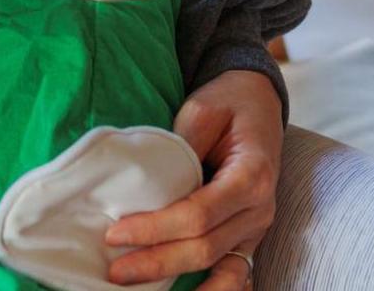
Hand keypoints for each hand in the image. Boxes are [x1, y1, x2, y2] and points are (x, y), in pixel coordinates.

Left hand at [105, 70, 282, 288]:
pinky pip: (234, 274)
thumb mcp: (203, 111)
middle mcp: (259, 209)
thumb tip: (149, 184)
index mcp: (252, 176)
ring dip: (178, 280)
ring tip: (138, 285)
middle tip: (114, 269)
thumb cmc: (228, 102)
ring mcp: (256, 227)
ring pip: (217, 267)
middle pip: (205, 249)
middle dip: (157, 262)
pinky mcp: (247, 236)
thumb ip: (181, 148)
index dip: (155, 229)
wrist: (258, 102)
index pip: (198, 215)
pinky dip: (211, 289)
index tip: (116, 233)